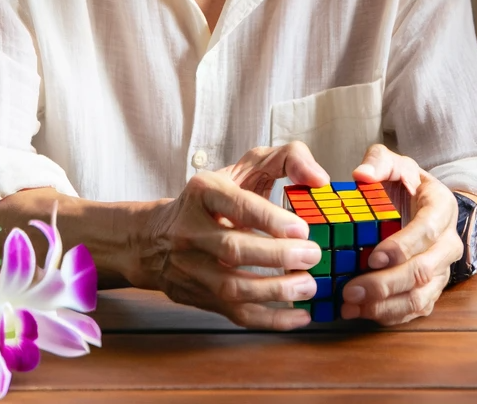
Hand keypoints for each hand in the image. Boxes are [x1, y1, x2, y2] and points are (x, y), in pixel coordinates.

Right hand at [134, 143, 329, 329]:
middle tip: (312, 255)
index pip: (237, 205)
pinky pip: (235, 313)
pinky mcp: (198, 297)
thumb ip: (287, 158)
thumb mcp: (247, 165)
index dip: (270, 219)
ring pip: (231, 287)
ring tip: (309, 285)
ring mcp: (191, 268)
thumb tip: (319, 178)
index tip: (302, 228)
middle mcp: (191, 230)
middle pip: (233, 249)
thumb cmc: (216, 197)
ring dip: (275, 291)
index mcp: (204, 192)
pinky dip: (270, 319)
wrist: (157, 236)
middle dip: (277, 256)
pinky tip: (299, 315)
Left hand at [336, 144, 462, 324]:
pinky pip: (414, 310)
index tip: (373, 257)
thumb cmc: (406, 184)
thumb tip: (362, 175)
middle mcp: (448, 242)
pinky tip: (359, 311)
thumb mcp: (394, 164)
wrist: (423, 205)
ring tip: (351, 304)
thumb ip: (378, 162)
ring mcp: (442, 270)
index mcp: (442, 207)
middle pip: (425, 270)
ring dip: (385, 305)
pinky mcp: (431, 289)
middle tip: (352, 289)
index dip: (402, 247)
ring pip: (421, 297)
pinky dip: (387, 314)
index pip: (429, 231)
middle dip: (387, 283)